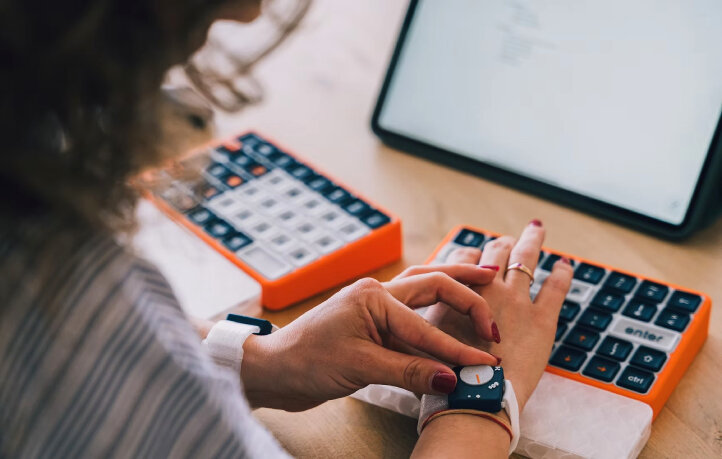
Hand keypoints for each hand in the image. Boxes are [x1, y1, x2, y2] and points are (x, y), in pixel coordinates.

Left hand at [240, 265, 501, 410]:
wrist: (273, 370)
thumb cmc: (305, 363)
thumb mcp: (359, 366)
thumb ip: (408, 370)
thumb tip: (451, 378)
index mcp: (373, 297)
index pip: (427, 325)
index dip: (458, 348)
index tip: (486, 365)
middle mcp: (376, 294)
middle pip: (433, 284)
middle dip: (468, 296)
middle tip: (496, 313)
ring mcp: (373, 307)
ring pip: (424, 289)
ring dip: (454, 288)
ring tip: (486, 281)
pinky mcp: (371, 323)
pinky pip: (412, 312)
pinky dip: (436, 312)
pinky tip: (451, 309)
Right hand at [413, 221, 573, 409]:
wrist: (474, 396)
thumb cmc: (446, 375)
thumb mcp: (424, 339)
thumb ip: (430, 321)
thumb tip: (426, 320)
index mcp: (455, 292)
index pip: (463, 258)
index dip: (470, 255)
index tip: (475, 256)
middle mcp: (485, 289)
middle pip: (495, 252)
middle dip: (501, 244)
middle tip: (507, 240)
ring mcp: (516, 301)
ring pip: (525, 258)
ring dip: (531, 241)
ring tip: (535, 229)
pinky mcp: (541, 321)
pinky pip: (555, 287)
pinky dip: (562, 273)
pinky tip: (565, 264)